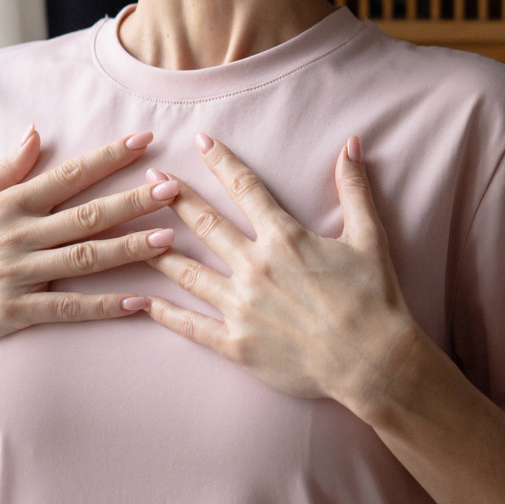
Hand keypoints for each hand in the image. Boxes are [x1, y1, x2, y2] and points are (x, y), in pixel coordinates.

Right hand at [0, 127, 179, 381]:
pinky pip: (68, 309)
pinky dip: (104, 306)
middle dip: (132, 200)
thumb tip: (35, 133)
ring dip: (128, 249)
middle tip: (173, 188)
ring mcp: (18, 275)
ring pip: (84, 260)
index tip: (145, 140)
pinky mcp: (15, 311)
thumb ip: (5, 168)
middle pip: (86, 215)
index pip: (68, 174)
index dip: (108, 157)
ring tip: (168, 240)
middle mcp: (18, 236)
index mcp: (9, 204)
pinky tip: (138, 302)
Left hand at [142, 133, 424, 411]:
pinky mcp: (237, 344)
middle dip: (173, 197)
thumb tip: (353, 143)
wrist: (375, 362)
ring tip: (129, 233)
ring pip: (187, 272)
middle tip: (149, 178)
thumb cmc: (374, 299)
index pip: (245, 188)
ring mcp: (241, 307)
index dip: (221, 161)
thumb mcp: (369, 237)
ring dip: (157, 249)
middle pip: (204, 223)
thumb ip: (354, 189)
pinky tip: (140, 302)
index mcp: (284, 238)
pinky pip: (191, 326)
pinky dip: (163, 314)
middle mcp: (255, 267)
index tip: (200, 141)